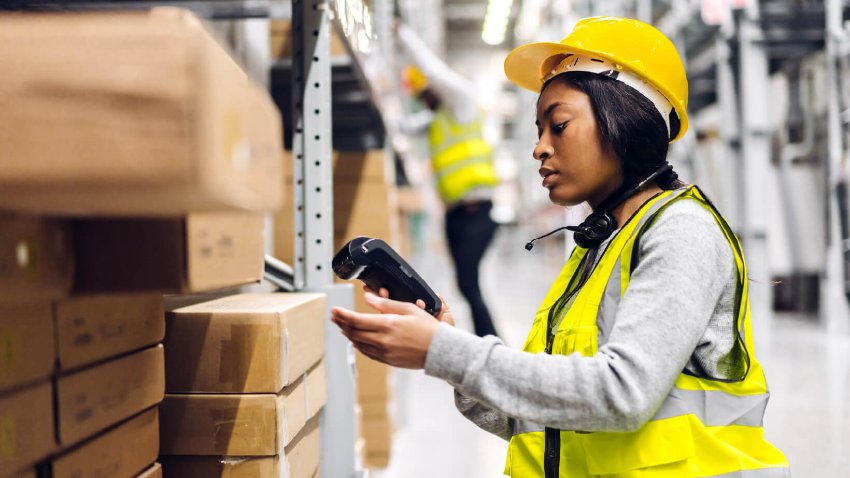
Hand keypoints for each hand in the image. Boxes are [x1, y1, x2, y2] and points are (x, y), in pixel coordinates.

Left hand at [330, 290, 451, 368]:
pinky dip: (358, 344)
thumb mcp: (408, 309)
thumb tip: (367, 298)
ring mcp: (384, 353)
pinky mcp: (387, 361)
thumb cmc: (427, 328)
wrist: (440, 351)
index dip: (342, 314)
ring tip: (342, 326)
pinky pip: (367, 353)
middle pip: (353, 332)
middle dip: (341, 323)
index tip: (334, 310)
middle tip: (334, 316)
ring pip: (358, 343)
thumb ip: (385, 304)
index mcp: (388, 325)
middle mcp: (383, 341)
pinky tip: (356, 339)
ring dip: (348, 334)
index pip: (356, 320)